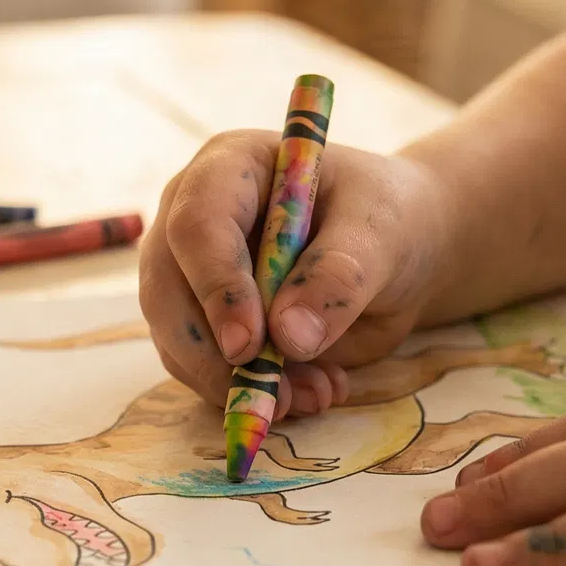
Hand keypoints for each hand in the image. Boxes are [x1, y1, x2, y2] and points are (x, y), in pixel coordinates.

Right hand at [140, 129, 452, 417]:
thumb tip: (289, 336)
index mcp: (230, 169)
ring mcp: (192, 275)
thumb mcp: (382, 234)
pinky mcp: (206, 325)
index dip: (216, 286)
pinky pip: (205, 372)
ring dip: (239, 383)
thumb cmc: (387, 220)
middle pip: (167, 289)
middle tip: (277, 396)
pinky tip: (310, 393)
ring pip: (178, 340)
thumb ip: (339, 276)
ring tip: (316, 394)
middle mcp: (193, 218)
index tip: (250, 345)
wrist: (398, 253)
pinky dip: (251, 394)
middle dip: (216, 354)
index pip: (197, 224)